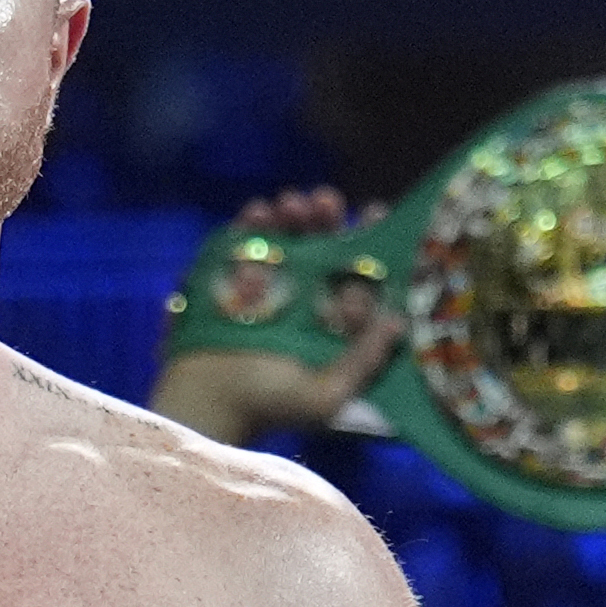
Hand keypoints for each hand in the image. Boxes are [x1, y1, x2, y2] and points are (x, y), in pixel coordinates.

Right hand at [147, 187, 400, 445]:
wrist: (209, 403)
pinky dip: (250, 224)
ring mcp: (267, 283)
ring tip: (290, 203)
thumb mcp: (327, 395)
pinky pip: (243, 242)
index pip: (358, 272)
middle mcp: (305, 296)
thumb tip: (397, 321)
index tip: (373, 213)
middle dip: (326, 219)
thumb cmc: (271, 406)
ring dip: (290, 215)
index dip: (369, 241)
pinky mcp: (231, 276)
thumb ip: (362, 361)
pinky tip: (256, 211)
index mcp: (335, 321)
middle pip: (323, 246)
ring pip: (287, 238)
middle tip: (325, 200)